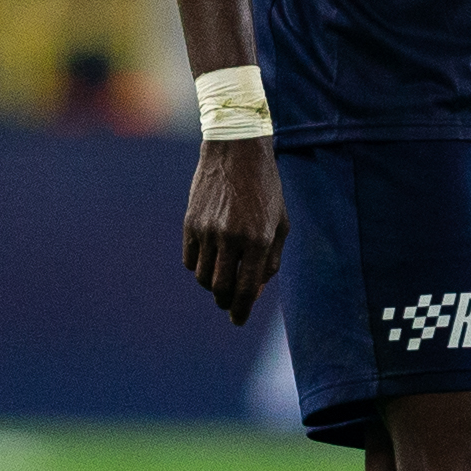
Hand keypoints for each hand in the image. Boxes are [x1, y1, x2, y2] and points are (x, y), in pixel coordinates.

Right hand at [182, 137, 288, 324]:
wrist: (237, 149)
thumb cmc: (265, 187)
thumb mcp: (280, 222)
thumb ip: (270, 260)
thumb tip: (253, 293)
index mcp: (258, 238)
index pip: (245, 290)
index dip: (241, 311)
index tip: (239, 321)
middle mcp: (231, 237)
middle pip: (220, 290)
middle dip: (226, 302)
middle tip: (231, 301)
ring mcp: (207, 230)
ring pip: (203, 278)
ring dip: (213, 284)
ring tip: (224, 275)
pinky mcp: (190, 223)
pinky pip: (190, 261)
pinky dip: (200, 267)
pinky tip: (211, 258)